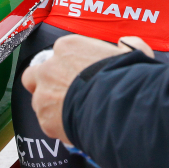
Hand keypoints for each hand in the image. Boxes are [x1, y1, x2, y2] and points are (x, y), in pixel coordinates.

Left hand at [22, 35, 153, 143]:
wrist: (116, 107)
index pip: (61, 52)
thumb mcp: (133, 54)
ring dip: (51, 105)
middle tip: (62, 91)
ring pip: (39, 99)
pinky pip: (47, 121)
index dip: (70, 64)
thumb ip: (129, 45)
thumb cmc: (124, 78)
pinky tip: (75, 125)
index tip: (81, 73)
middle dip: (44, 81)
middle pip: (35, 73)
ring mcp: (43, 94)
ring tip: (73, 113)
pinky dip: (58, 125)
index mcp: (68, 47)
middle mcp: (49, 67)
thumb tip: (126, 42)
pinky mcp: (44, 118)